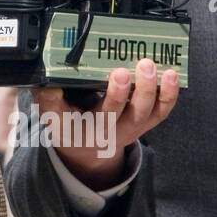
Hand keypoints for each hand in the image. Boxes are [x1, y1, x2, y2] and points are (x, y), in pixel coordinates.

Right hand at [34, 58, 178, 191]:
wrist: (87, 151)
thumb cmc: (69, 127)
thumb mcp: (53, 118)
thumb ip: (48, 99)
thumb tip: (45, 80)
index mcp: (90, 129)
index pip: (102, 113)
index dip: (113, 94)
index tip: (116, 73)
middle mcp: (114, 130)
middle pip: (128, 112)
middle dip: (133, 89)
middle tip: (136, 66)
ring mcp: (132, 127)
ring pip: (147, 111)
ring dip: (154, 89)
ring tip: (152, 65)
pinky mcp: (145, 122)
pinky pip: (162, 112)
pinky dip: (170, 95)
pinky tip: (172, 75)